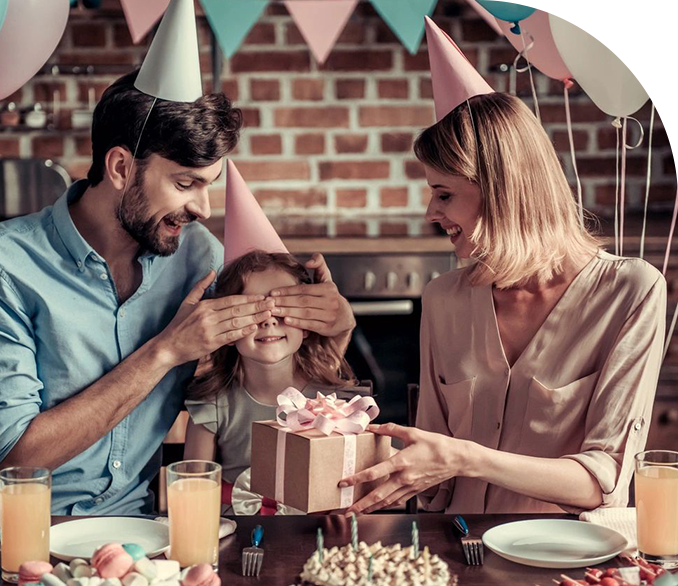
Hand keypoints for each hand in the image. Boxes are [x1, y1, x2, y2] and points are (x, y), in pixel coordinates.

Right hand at [155, 271, 275, 365]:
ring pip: (236, 322)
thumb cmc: (178, 324)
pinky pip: (231, 336)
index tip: (262, 296)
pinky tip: (255, 328)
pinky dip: (244, 332)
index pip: (231, 300)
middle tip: (271, 303)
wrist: (168, 347)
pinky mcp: (211, 344)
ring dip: (254, 318)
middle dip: (256, 306)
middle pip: (237, 310)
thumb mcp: (187, 302)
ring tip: (268, 314)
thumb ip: (200, 286)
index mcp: (205, 306)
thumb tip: (212, 271)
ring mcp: (210, 330)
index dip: (248, 298)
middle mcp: (208, 317)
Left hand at [270, 253, 355, 339]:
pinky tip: (286, 320)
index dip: (287, 290)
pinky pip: (310, 325)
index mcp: (328, 288)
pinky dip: (298, 323)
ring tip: (273, 312)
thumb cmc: (329, 295)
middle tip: (269, 303)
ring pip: (305, 313)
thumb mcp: (326, 278)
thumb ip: (319, 263)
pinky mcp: (327, 327)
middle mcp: (330, 302)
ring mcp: (330, 315)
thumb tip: (308, 262)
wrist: (344, 317)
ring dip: (288, 312)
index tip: (272, 292)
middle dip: (284, 302)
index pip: (304, 289)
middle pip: (303, 301)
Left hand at [339, 423, 464, 514]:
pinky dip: (385, 506)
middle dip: (361, 505)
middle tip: (347, 511)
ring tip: (357, 514)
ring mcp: (410, 487)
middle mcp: (404, 478)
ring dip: (371, 509)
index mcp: (402, 462)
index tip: (344, 482)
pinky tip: (377, 508)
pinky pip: (397, 502)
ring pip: (387, 502)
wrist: (455, 459)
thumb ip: (390, 429)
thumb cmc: (435, 445)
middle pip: (378, 495)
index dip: (358, 478)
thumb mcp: (412, 432)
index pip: (375, 472)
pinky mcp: (415, 491)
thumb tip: (372, 427)